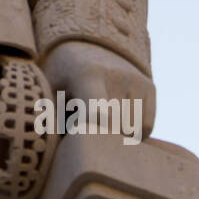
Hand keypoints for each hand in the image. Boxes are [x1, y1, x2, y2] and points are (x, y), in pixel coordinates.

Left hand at [40, 40, 155, 142]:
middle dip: (98, 138)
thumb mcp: (49, 93)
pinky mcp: (149, 86)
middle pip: (114, 129)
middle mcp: (118, 76)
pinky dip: (132, 133)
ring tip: (98, 120)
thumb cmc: (60, 78)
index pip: (98, 115)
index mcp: (86, 75)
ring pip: (132, 132)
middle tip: (83, 129)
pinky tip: (115, 121)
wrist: (84, 46)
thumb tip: (68, 152)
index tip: (82, 144)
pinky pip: (145, 127)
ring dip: (117, 136)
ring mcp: (137, 80)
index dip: (91, 136)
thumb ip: (55, 120)